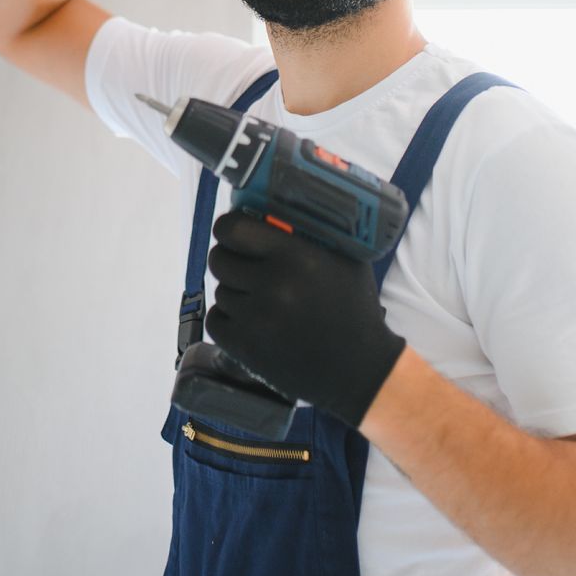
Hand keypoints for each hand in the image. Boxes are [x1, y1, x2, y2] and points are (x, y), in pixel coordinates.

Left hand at [205, 211, 406, 427]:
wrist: (359, 370)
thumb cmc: (353, 308)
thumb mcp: (344, 259)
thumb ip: (310, 232)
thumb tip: (269, 205)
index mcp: (297, 257)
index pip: (232, 229)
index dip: (228, 228)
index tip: (236, 231)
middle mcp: (273, 286)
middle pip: (219, 258)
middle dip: (230, 258)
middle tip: (247, 263)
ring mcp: (256, 319)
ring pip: (220, 290)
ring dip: (235, 290)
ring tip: (261, 297)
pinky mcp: (245, 347)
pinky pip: (216, 319)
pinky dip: (229, 319)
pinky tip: (254, 319)